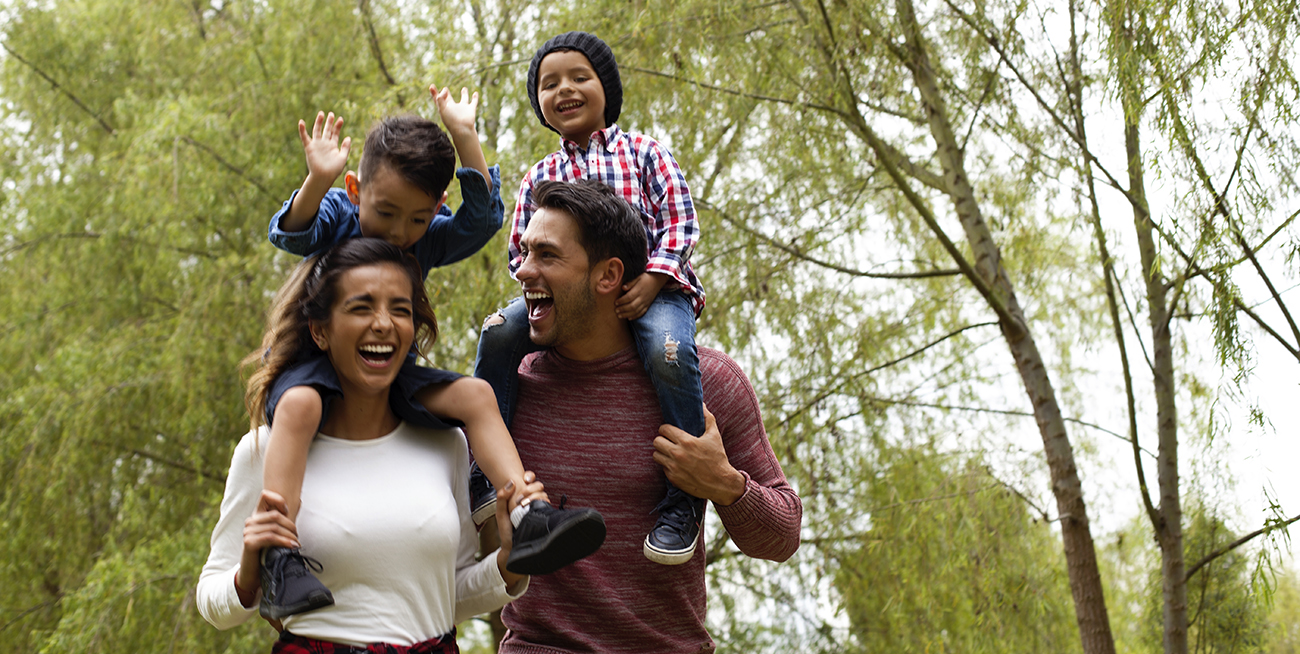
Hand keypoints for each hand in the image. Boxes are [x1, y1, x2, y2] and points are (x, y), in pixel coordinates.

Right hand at [235, 491, 298, 607]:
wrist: (254, 574)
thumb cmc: (268, 553)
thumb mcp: (276, 534)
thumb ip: (284, 520)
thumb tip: (299, 502)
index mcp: (257, 516)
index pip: (265, 495)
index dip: (278, 500)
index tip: (288, 511)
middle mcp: (251, 521)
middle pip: (275, 515)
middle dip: (291, 525)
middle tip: (297, 536)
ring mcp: (248, 531)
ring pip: (275, 527)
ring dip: (290, 536)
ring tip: (296, 544)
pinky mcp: (249, 542)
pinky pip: (271, 538)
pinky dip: (284, 542)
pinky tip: (292, 547)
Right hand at [297, 111, 350, 183]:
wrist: (323, 177)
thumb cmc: (334, 170)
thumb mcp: (343, 158)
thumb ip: (346, 148)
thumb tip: (348, 137)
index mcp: (333, 146)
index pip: (335, 133)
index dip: (338, 126)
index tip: (341, 119)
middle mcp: (324, 144)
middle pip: (326, 130)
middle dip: (329, 122)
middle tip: (331, 114)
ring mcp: (317, 145)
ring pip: (317, 131)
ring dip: (318, 122)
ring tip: (321, 114)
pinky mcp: (309, 147)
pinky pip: (304, 137)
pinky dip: (302, 130)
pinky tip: (301, 122)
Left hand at [430, 85, 478, 135]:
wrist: (462, 130)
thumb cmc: (451, 121)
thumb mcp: (442, 109)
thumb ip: (440, 98)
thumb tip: (445, 90)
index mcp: (444, 108)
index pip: (438, 99)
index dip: (434, 92)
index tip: (431, 86)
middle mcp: (453, 108)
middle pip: (449, 99)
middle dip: (446, 94)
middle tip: (445, 88)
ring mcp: (462, 108)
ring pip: (464, 99)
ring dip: (464, 94)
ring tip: (464, 88)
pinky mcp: (470, 109)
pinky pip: (474, 102)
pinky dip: (475, 98)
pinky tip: (475, 93)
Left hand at [495, 472, 545, 589]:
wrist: (513, 548)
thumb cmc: (507, 531)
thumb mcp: (500, 513)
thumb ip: (502, 497)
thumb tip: (511, 482)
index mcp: (521, 497)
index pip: (530, 480)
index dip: (529, 476)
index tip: (524, 478)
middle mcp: (531, 500)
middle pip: (538, 485)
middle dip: (531, 487)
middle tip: (520, 496)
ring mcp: (538, 507)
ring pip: (543, 493)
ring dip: (534, 495)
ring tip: (523, 504)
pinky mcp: (544, 514)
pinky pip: (547, 502)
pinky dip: (540, 500)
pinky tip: (532, 506)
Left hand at [616, 272, 668, 319]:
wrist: (658, 281)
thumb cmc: (646, 278)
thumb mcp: (638, 278)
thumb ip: (630, 283)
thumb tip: (623, 288)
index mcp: (639, 290)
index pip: (629, 297)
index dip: (621, 301)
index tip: (615, 302)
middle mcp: (642, 297)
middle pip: (632, 306)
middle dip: (623, 309)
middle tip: (616, 310)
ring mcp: (646, 302)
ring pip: (636, 311)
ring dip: (627, 314)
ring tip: (619, 316)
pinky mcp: (648, 305)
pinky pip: (641, 313)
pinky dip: (635, 316)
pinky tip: (629, 318)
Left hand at [652, 405, 745, 505]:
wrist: (721, 483)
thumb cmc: (718, 457)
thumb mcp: (714, 435)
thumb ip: (707, 418)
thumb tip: (702, 404)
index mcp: (687, 441)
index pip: (664, 429)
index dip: (666, 429)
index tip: (670, 431)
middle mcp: (678, 454)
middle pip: (656, 441)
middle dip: (661, 439)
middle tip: (668, 441)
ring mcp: (674, 467)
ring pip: (656, 455)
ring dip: (662, 452)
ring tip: (670, 452)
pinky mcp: (673, 478)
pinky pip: (662, 468)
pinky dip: (667, 465)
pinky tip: (676, 464)